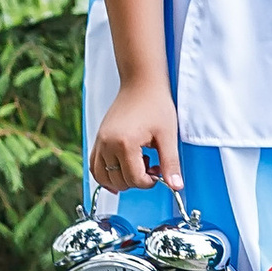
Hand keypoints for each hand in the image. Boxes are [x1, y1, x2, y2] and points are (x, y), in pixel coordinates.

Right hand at [92, 73, 180, 196]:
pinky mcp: (97, 139)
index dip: (150, 181)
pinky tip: (122, 170)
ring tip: (138, 163)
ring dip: (121, 178)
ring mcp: (100, 142)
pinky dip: (105, 174)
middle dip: (137, 179)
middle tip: (152, 164)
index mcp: (125, 144)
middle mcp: (107, 144)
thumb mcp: (168, 135)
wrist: (141, 84)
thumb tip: (176, 186)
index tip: (159, 170)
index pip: (135, 179)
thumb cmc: (155, 105)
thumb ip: (171, 162)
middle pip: (119, 181)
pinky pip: (95, 166)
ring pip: (103, 177)